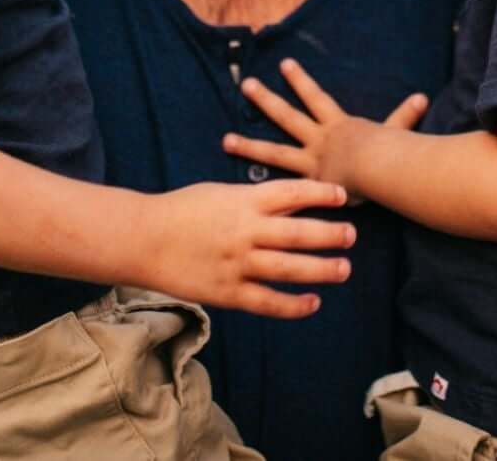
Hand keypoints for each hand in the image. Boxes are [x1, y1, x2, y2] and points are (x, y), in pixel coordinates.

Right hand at [140, 178, 355, 318]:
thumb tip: (293, 201)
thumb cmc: (183, 210)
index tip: (342, 195)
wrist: (144, 239)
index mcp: (244, 201)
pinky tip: (313, 303)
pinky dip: (293, 305)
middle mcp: (246, 231)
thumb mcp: (221, 192)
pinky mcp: (228, 292)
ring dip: (321, 269)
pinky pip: (268, 301)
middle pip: (298, 233)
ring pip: (289, 269)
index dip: (320, 194)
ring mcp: (238, 264)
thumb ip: (256, 199)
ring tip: (344, 269)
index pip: (292, 194)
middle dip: (330, 234)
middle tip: (352, 235)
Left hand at [223, 58, 428, 194]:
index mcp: (338, 125)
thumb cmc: (390, 150)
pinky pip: (282, 187)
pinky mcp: (309, 186)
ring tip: (225, 140)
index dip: (300, 81)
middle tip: (246, 85)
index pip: (315, 97)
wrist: (381, 169)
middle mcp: (319, 140)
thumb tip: (422, 98)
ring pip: (274, 152)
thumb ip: (404, 116)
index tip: (284, 64)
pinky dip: (265, 190)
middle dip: (266, 100)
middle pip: (287, 116)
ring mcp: (311, 162)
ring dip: (249, 145)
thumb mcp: (396, 130)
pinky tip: (241, 193)